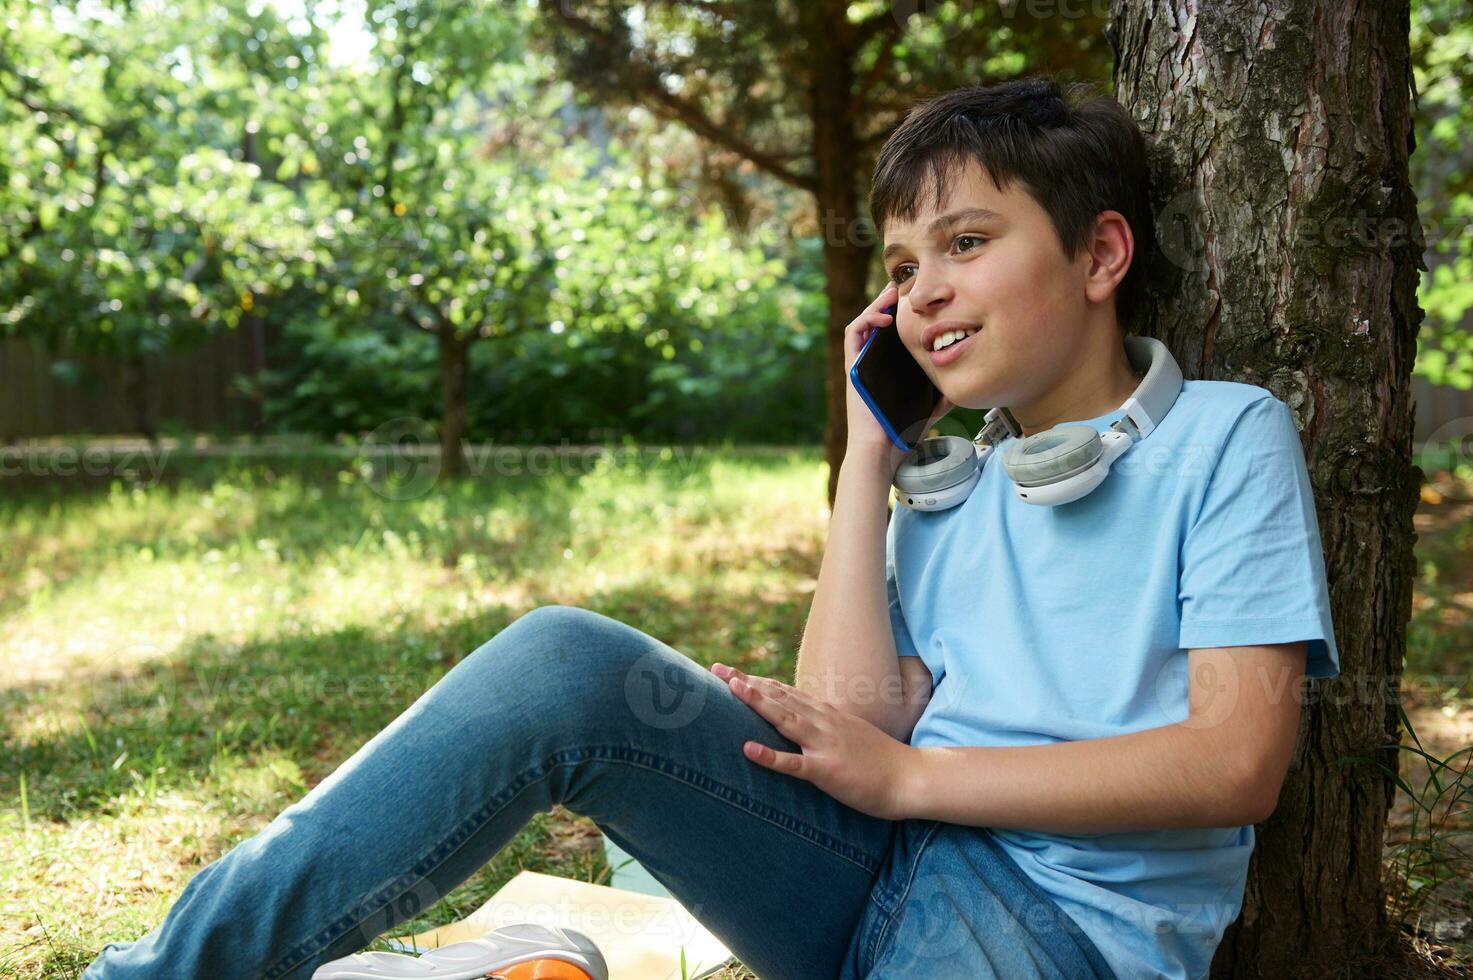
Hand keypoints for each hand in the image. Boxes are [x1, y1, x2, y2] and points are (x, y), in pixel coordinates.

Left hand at [710, 662, 913, 820]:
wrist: (910, 777)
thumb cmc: (879, 760)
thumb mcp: (849, 732)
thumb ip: (824, 725)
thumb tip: (803, 719)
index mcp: (825, 714)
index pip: (783, 691)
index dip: (755, 681)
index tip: (728, 671)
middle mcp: (822, 722)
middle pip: (778, 697)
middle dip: (746, 683)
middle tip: (716, 669)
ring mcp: (824, 744)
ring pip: (785, 719)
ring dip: (757, 703)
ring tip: (732, 689)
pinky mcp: (827, 770)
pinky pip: (794, 764)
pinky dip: (770, 756)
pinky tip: (748, 750)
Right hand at [843, 282, 953, 475]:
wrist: (882, 449)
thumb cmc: (901, 434)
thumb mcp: (928, 409)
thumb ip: (940, 398)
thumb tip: (957, 388)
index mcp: (885, 370)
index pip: (891, 336)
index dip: (900, 316)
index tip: (917, 303)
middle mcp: (870, 363)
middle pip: (876, 324)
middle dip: (888, 303)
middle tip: (904, 287)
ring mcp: (859, 364)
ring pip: (863, 323)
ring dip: (876, 304)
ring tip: (893, 293)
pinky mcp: (851, 366)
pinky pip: (853, 333)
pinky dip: (866, 319)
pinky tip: (884, 316)